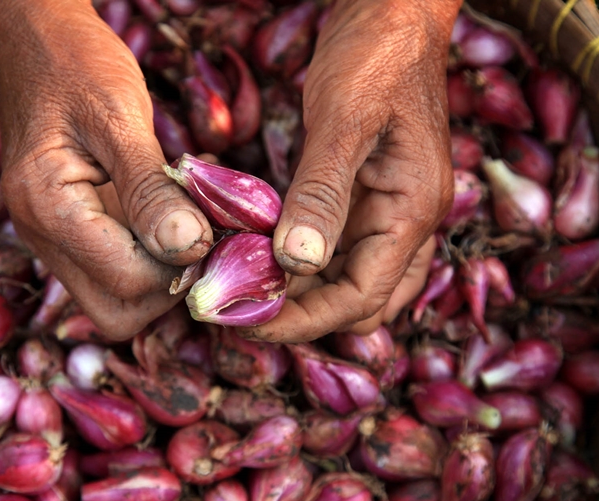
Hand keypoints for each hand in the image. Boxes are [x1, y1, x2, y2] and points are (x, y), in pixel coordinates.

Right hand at [0, 0, 212, 339]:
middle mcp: (42, 237)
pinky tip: (175, 215)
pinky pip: (115, 267)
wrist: (35, 36)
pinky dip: (152, 254)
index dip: (180, 268)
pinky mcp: (72, 229)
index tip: (216, 230)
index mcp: (46, 209)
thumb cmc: (74, 63)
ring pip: (115, 297)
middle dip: (169, 289)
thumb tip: (189, 249)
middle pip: (115, 313)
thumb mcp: (117, 116)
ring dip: (162, 274)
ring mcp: (54, 237)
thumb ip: (150, 189)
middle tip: (206, 239)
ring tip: (194, 223)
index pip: (126, 283)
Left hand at [241, 0, 460, 341]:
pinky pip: (333, 251)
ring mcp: (386, 213)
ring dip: (299, 296)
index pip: (361, 298)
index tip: (245, 322)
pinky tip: (258, 258)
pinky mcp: (362, 199)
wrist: (390, 14)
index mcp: (413, 211)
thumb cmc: (375, 56)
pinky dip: (298, 264)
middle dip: (300, 317)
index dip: (304, 321)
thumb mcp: (344, 120)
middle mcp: (405, 223)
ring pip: (346, 283)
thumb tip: (296, 264)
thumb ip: (322, 193)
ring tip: (240, 291)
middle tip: (235, 310)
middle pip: (357, 303)